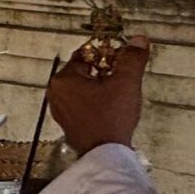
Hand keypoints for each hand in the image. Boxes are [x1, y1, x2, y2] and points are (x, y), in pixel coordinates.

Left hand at [45, 37, 150, 155]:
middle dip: (105, 69)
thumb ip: (132, 59)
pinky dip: (96, 100)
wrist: (106, 153)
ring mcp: (60, 109)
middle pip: (83, 71)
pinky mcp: (68, 122)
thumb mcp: (126, 83)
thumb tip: (138, 40)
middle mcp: (56, 93)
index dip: (107, 53)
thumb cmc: (111, 118)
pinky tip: (111, 106)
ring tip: (120, 91)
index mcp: (63, 79)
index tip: (122, 57)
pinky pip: (82, 103)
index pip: (85, 55)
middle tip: (124, 75)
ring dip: (101, 85)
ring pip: (83, 87)